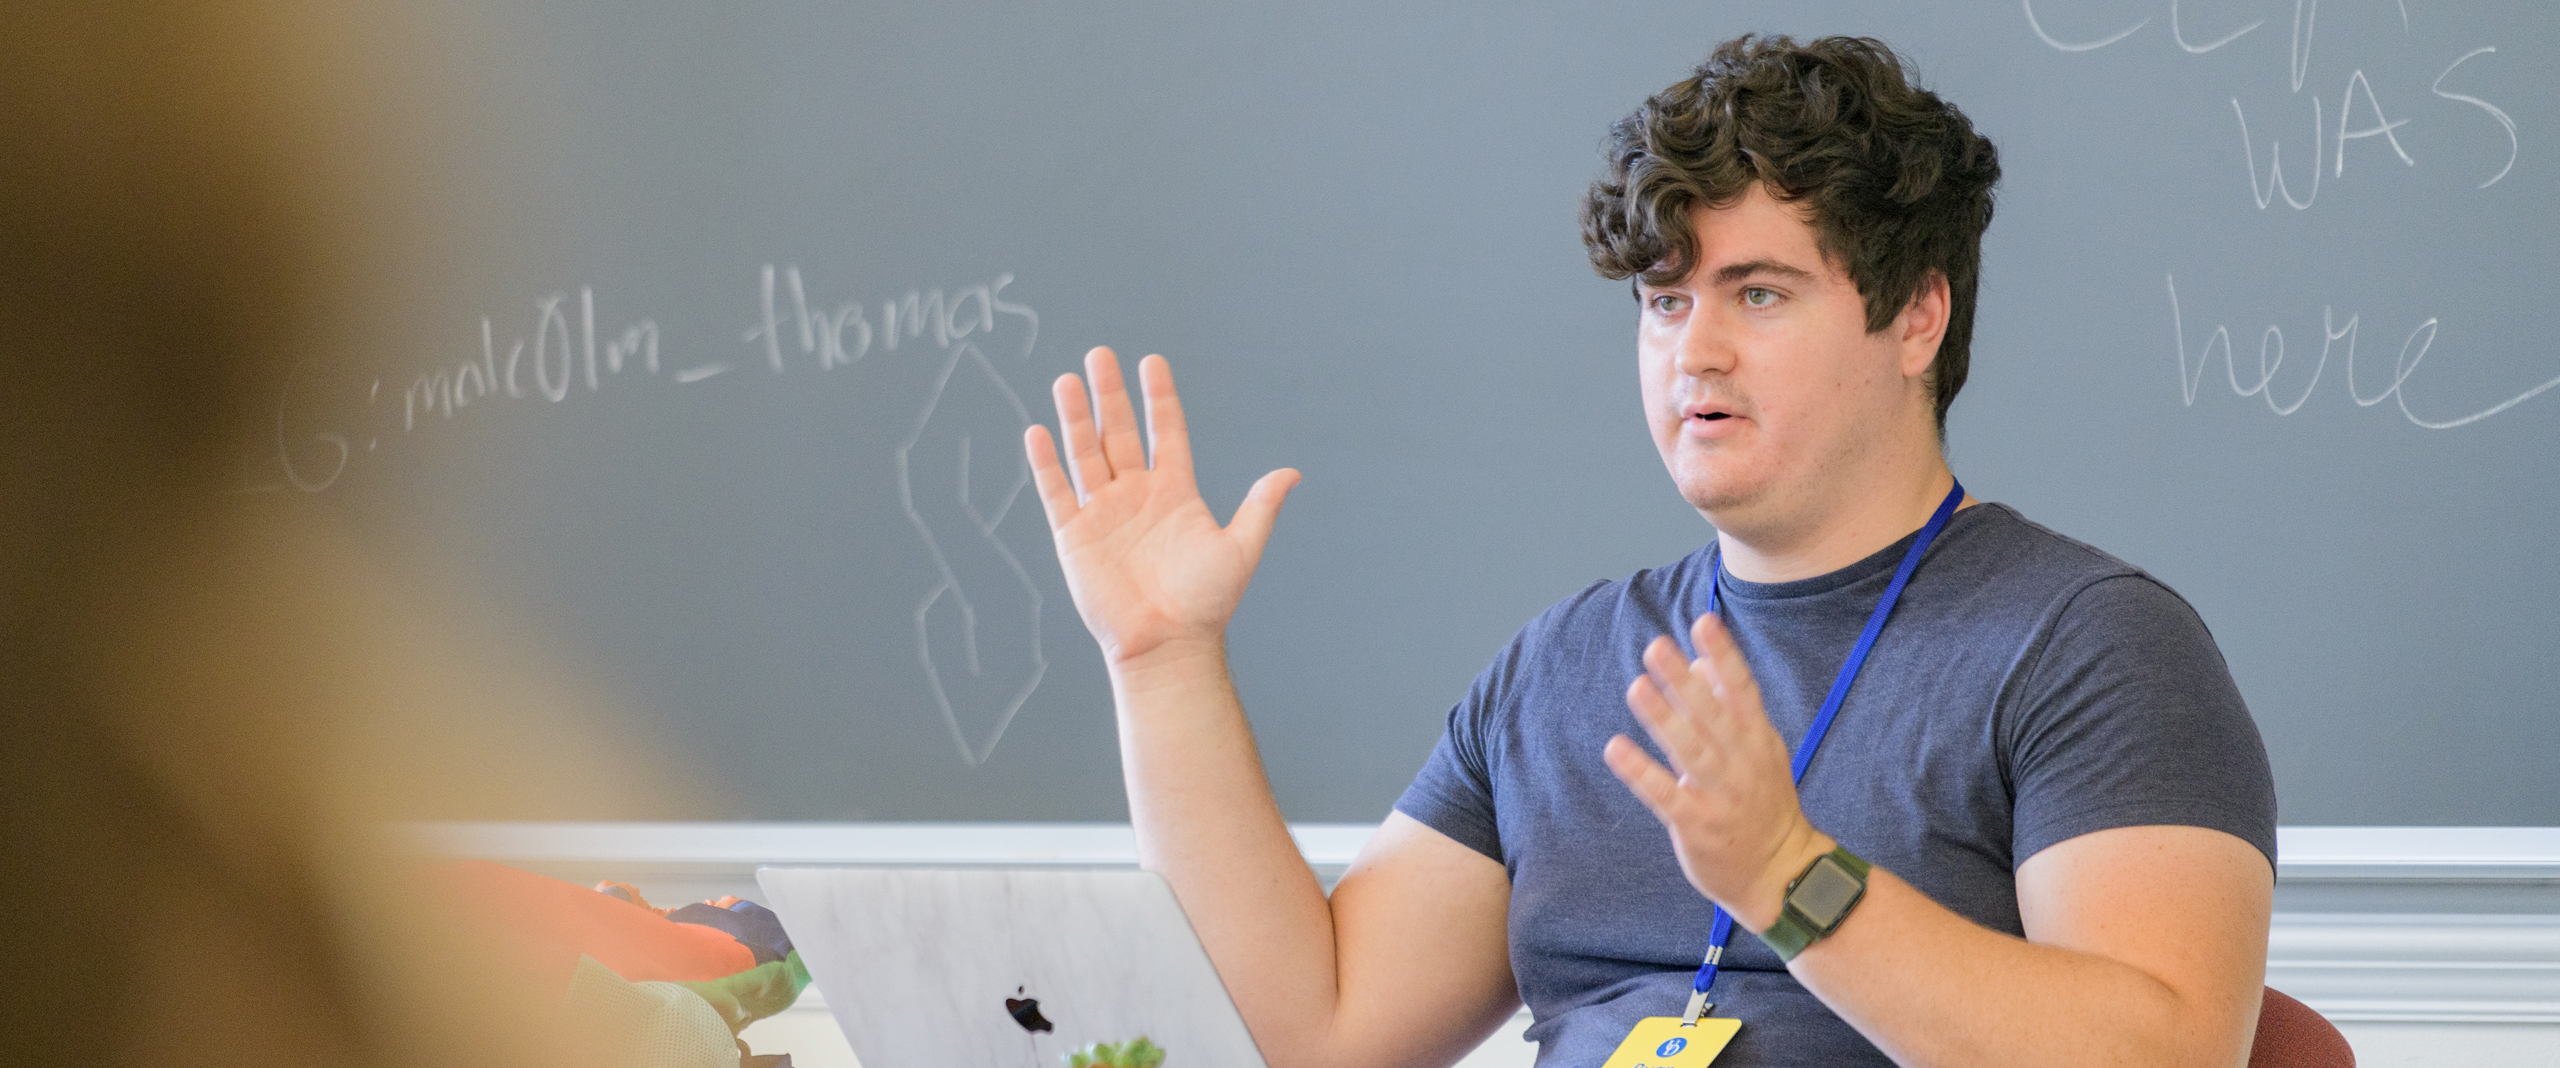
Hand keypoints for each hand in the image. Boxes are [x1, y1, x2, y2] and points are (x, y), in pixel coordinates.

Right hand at [1025, 347, 1299, 669]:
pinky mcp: (1075, 536)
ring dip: (1075, 418)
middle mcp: (1137, 495)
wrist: (1168, 645)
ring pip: (1086, 453)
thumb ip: (1260, 507)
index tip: (1152, 361)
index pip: (1165, 432)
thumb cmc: (1206, 603)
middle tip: (1099, 354)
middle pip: (1118, 432)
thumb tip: (1293, 472)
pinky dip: (1047, 463)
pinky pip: (1057, 492)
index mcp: (1175, 492)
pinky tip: (1039, 431)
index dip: (1159, 398)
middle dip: (1109, 394)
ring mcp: (1104, 513)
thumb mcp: (1240, 548)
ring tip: (1068, 380)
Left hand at [1603, 611, 1833, 931]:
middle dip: (1683, 681)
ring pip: (1690, 751)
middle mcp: (1742, 762)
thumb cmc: (1762, 801)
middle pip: (1711, 716)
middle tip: (1655, 648)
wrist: (1783, 873)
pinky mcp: (1697, 825)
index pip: (1741, 689)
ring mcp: (1720, 795)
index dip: (1723, 655)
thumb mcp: (1758, 749)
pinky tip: (1615, 749)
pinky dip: (1641, 772)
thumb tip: (1700, 660)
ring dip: (1662, 719)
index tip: (1704, 622)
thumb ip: (1730, 705)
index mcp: (1758, 739)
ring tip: (1636, 687)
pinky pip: (1666, 795)